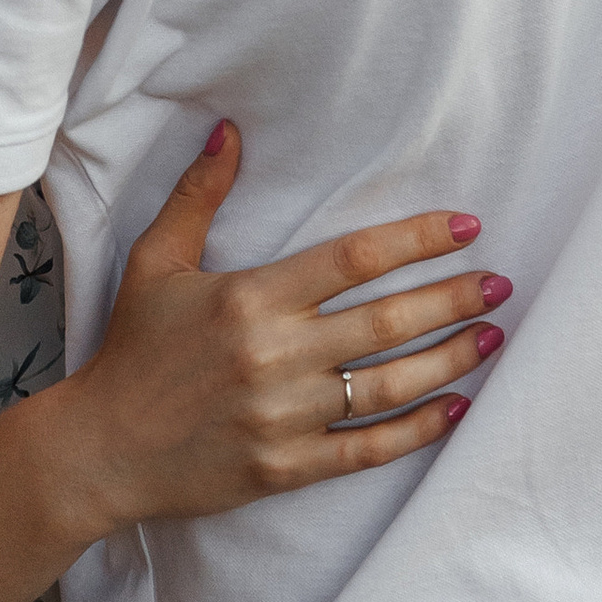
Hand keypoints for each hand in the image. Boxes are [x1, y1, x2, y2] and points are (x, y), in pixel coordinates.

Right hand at [61, 124, 502, 533]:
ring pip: (388, 386)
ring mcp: (286, 418)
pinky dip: (417, 430)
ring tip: (491, 338)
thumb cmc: (132, 349)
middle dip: (451, 298)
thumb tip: (230, 132)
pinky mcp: (288, 469)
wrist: (102, 450)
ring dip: (448, 360)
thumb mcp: (156, 262)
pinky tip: (455, 408)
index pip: (352, 259)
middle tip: (500, 284)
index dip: (415, 240)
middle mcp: (276, 355)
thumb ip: (199, 196)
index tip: (465, 226)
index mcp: (250, 298)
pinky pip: (367, 450)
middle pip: (385, 321)